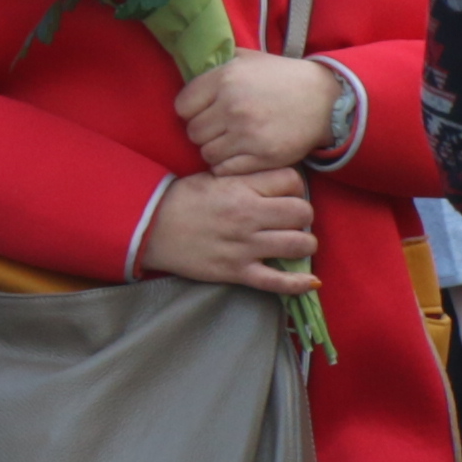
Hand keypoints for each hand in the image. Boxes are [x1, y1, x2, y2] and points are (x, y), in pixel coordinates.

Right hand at [138, 168, 319, 296]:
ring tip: (294, 244)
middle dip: (302, 215)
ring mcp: (244, 247)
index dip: (295, 188)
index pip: (293, 181)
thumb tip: (281, 183)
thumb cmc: (183, 199)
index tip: (287, 195)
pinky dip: (298, 284)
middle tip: (291, 220)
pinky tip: (310, 283)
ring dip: (304, 244)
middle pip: (303, 212)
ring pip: (299, 245)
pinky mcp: (237, 272)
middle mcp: (248, 216)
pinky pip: (277, 282)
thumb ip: (249, 178)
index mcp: (242, 187)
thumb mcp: (216, 177)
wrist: (150, 228)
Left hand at [171, 51, 346, 176]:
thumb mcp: (250, 59)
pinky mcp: (261, 156)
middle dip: (203, 131)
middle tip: (220, 128)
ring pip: (206, 153)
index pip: (182, 106)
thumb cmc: (283, 78)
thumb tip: (191, 65)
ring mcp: (247, 134)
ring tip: (231, 141)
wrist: (325, 101)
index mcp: (226, 79)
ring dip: (215, 149)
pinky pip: (224, 169)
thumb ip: (219, 62)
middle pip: (193, 132)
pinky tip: (239, 154)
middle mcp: (233, 106)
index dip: (191, 110)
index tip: (204, 111)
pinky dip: (227, 165)